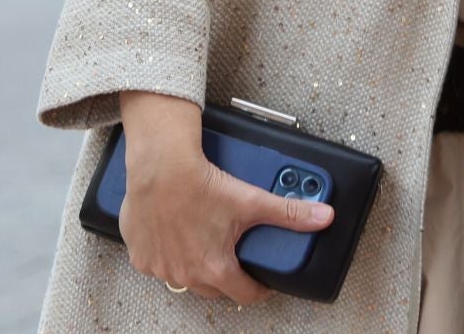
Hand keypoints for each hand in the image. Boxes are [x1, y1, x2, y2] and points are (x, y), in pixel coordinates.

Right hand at [117, 91, 333, 305]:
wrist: (161, 169)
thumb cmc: (201, 186)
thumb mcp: (252, 201)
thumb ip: (290, 214)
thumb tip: (323, 217)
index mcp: (214, 268)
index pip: (244, 294)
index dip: (260, 288)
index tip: (264, 281)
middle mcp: (185, 274)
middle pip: (214, 288)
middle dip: (228, 278)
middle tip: (237, 259)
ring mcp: (160, 268)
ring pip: (184, 278)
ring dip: (197, 267)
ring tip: (208, 245)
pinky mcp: (140, 256)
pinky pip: (158, 265)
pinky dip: (169, 257)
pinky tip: (178, 238)